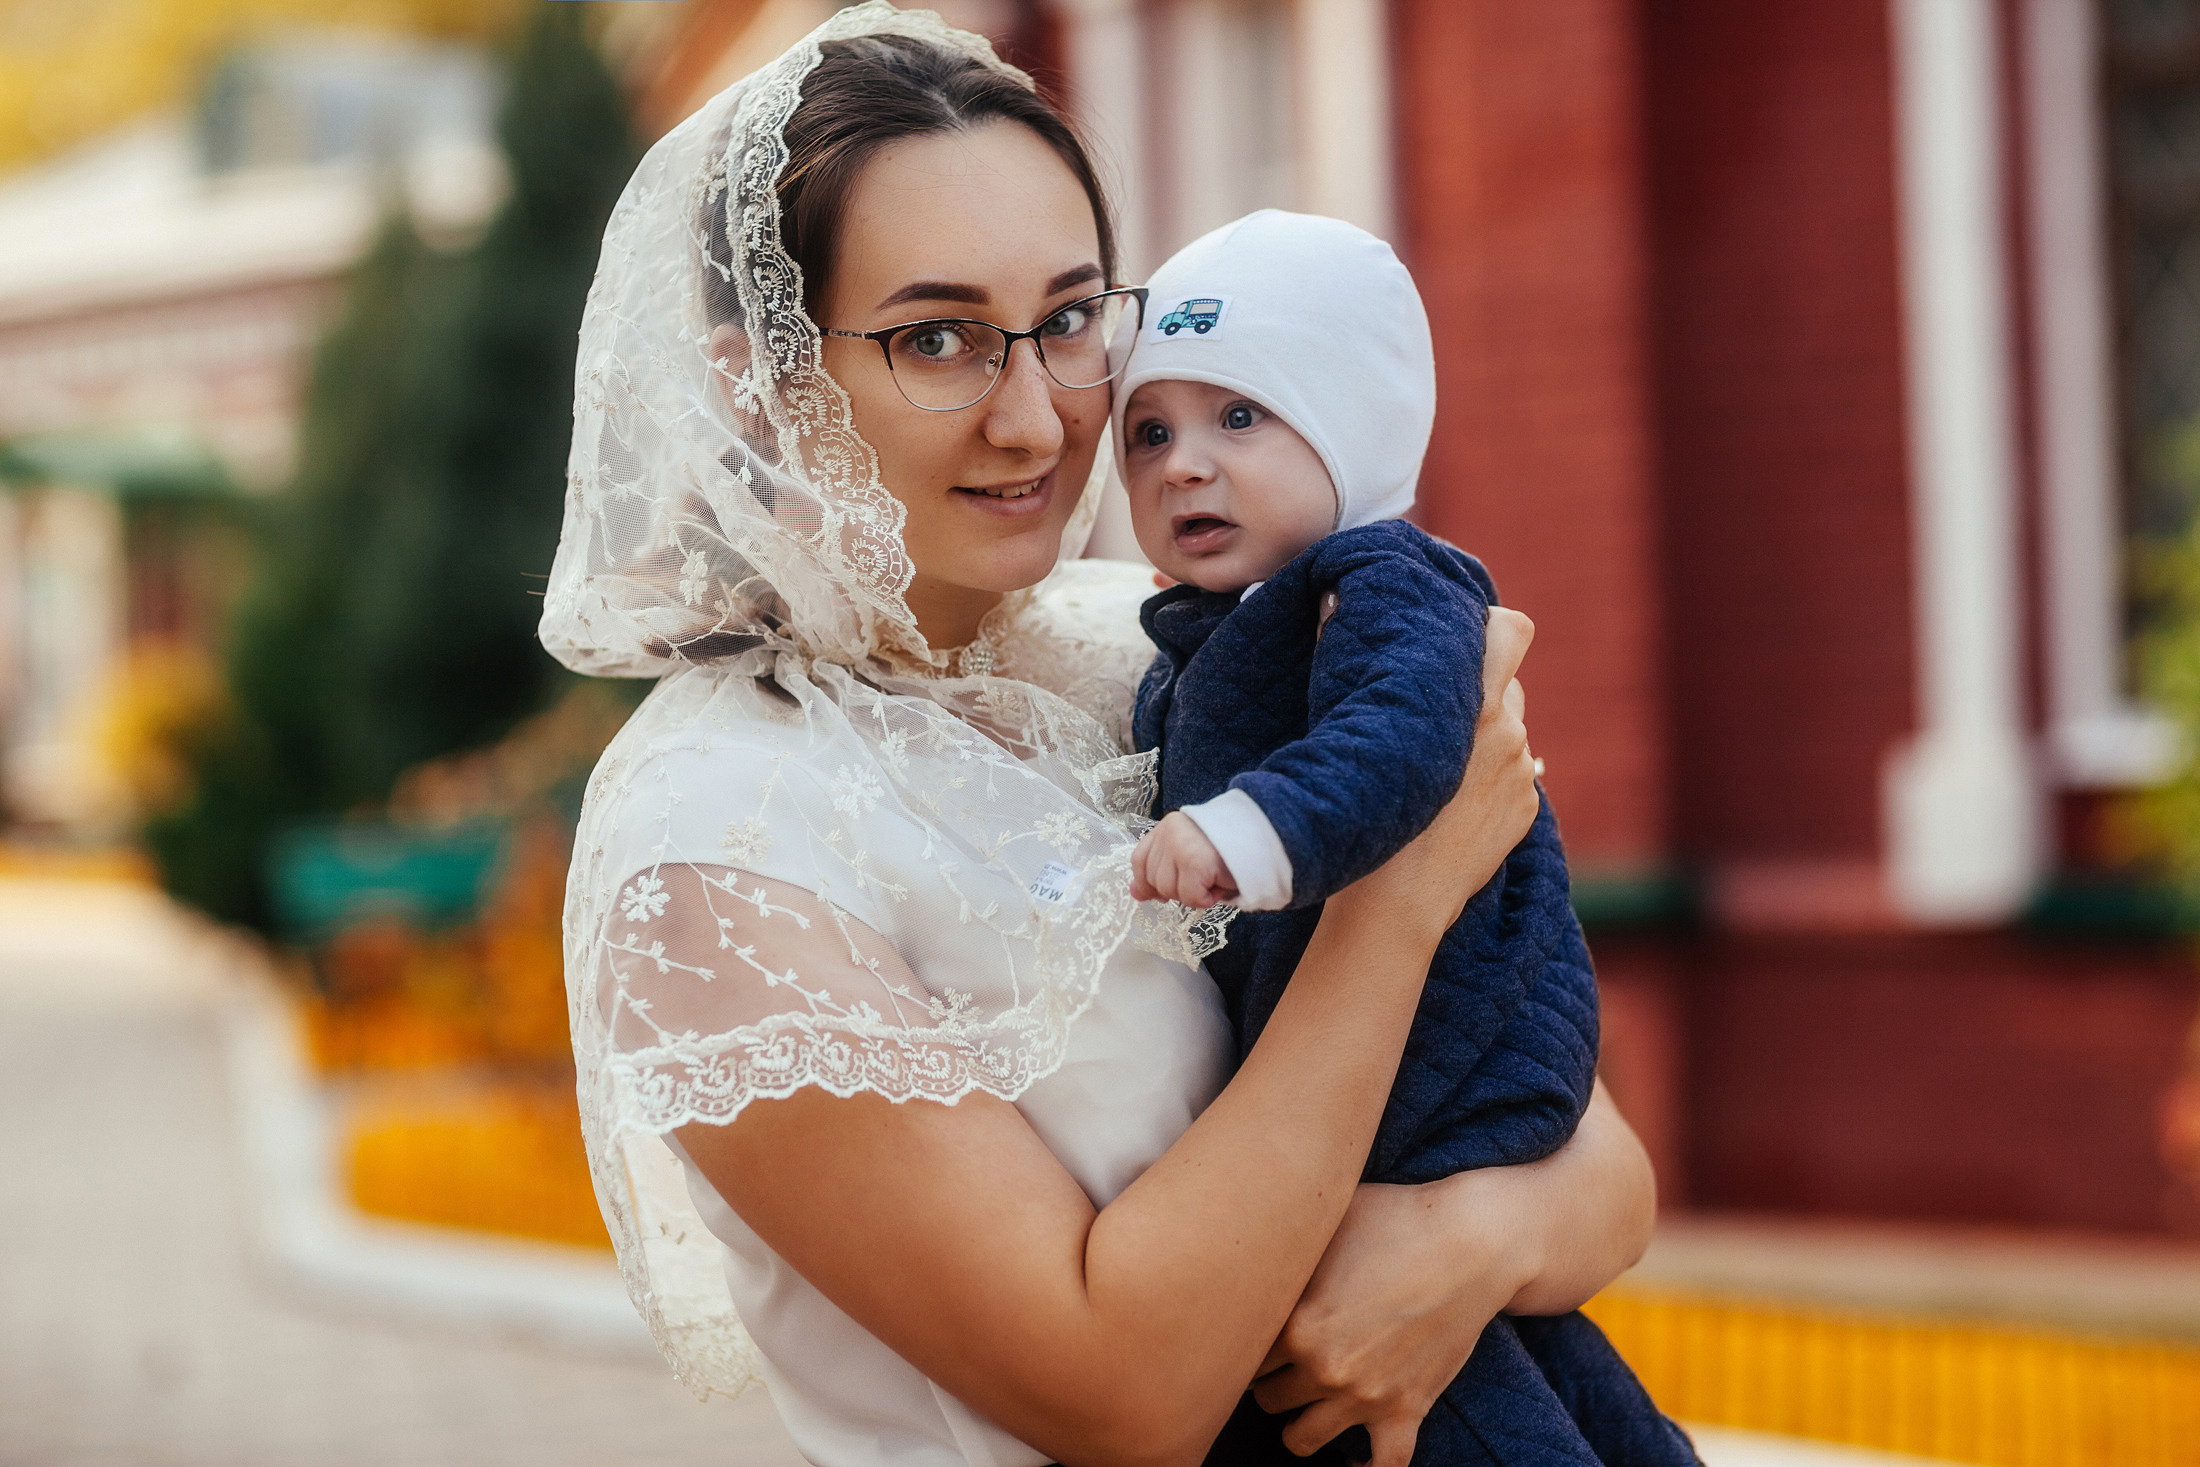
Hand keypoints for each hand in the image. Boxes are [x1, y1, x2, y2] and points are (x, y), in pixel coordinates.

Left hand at [1130, 811, 1237, 907]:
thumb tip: (1135, 893)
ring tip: (1213, 878)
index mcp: (1166, 827)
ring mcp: (1179, 846)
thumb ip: (1160, 869)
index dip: (1147, 882)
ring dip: (1194, 894)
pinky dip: (1207, 899)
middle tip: (1203, 879)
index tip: (1159, 895)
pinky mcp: (1195, 862)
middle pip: (1154, 880)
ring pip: (1171, 891)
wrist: (1260, 836)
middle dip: (1178, 888)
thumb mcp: (1188, 854)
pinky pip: (1191, 897)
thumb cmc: (1227, 848)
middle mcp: (1168, 833)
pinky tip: (1219, 883)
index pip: (1139, 860)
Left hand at [1250, 1180, 1530, 1464]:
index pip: (1241, 1354)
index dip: (1245, 1338)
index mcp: (1295, 1323)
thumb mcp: (1324, 1223)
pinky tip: (1352, 1455)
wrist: (1472, 1243)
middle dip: (1269, 1379)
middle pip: (1266, 1398)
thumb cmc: (1394, 1219)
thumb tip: (1240, 1249)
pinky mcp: (1407, 1411)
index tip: (1254, 1327)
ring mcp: (1366, 1396)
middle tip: (1281, 1357)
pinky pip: (1383, 1465)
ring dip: (1297, 1422)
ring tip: (1304, 1398)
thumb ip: (1279, 1251)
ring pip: (1301, 1439)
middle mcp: (1324, 1368)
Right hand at [1330, 608, 1538, 936]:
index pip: (1512, 629)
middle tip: (1434, 705)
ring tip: (1439, 760)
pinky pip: (1516, 772)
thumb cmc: (1360, 813)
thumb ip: (1347, 656)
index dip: (1490, 624)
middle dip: (1476, 685)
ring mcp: (1522, 774)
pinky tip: (1453, 798)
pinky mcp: (1526, 809)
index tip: (1458, 634)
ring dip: (1482, 732)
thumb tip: (1334, 596)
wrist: (1395, 906)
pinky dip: (1489, 775)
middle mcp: (1507, 733)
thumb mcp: (1356, 730)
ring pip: (1510, 727)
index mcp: (1472, 704)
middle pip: (1508, 679)